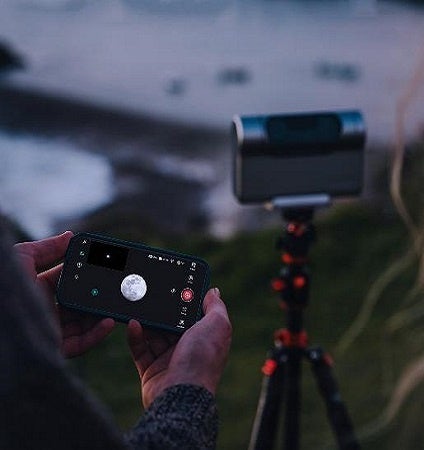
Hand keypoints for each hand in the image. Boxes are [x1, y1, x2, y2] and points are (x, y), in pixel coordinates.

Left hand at [14, 232, 114, 357]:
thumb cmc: (2, 285)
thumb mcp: (22, 258)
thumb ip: (47, 248)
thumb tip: (70, 236)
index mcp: (37, 289)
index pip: (68, 281)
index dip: (85, 274)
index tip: (103, 266)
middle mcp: (45, 310)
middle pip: (79, 304)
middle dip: (98, 296)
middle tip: (115, 287)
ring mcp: (50, 330)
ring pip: (83, 324)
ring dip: (101, 315)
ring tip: (116, 305)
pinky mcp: (53, 348)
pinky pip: (80, 344)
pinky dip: (97, 334)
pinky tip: (109, 322)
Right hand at [127, 288, 231, 408]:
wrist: (180, 395)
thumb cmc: (202, 359)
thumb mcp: (216, 326)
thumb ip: (215, 307)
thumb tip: (214, 291)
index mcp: (205, 338)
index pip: (195, 315)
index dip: (187, 301)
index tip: (176, 285)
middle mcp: (188, 349)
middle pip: (172, 324)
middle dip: (162, 311)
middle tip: (151, 294)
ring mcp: (169, 360)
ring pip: (154, 335)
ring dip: (147, 322)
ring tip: (139, 307)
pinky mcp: (151, 370)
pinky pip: (140, 349)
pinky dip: (136, 336)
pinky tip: (133, 324)